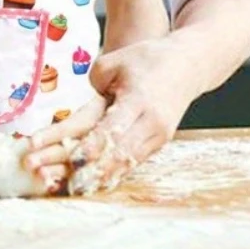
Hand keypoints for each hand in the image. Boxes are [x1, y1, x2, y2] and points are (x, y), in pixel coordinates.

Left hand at [25, 36, 195, 190]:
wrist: (188, 65)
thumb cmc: (149, 58)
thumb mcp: (118, 60)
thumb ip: (95, 80)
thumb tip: (84, 99)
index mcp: (139, 100)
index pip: (112, 129)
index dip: (91, 147)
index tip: (71, 160)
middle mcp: (151, 123)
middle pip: (118, 154)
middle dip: (89, 170)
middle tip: (62, 182)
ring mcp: (157, 137)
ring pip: (126, 164)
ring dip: (99, 178)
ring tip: (71, 189)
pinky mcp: (158, 144)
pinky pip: (133, 163)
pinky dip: (112, 174)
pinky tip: (93, 184)